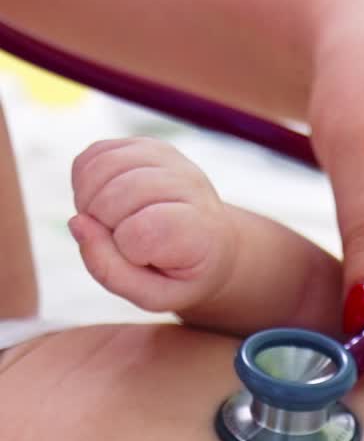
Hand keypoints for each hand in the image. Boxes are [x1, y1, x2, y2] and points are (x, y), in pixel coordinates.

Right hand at [68, 138, 235, 313]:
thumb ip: (112, 272)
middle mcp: (189, 185)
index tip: (146, 260)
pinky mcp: (145, 145)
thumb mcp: (155, 295)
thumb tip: (77, 223)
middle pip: (116, 196)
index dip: (127, 251)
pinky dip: (85, 182)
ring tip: (110, 223)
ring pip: (101, 169)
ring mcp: (168, 159)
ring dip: (89, 202)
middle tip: (121, 242)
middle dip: (104, 225)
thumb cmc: (180, 274)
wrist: (210, 245)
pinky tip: (104, 202)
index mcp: (201, 229)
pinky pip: (93, 155)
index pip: (142, 231)